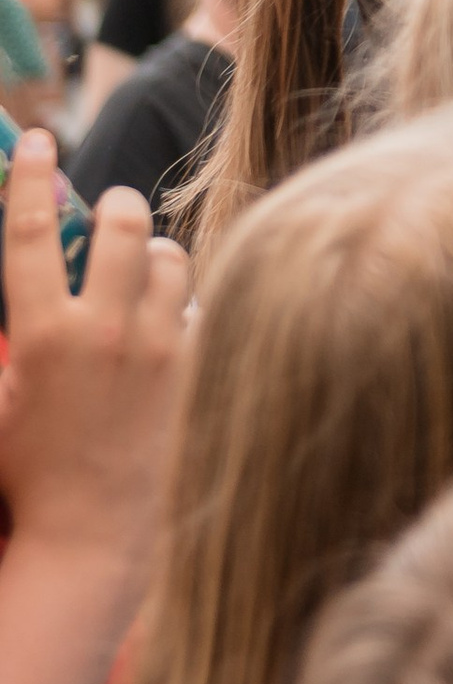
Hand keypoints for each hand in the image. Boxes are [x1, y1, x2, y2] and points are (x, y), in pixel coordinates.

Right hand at [0, 138, 189, 591]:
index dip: (33, 176)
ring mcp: (161, 350)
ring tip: (140, 287)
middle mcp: (106, 332)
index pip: (34, 230)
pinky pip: (201, 308)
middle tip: (111, 217)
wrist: (91, 541)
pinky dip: (183, 313)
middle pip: (124, 223)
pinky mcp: (201, 368)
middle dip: (117, 209)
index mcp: (43, 336)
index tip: (40, 142)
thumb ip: (7, 348)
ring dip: (153, 260)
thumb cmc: (28, 479)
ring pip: (171, 258)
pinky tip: (168, 340)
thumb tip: (22, 303)